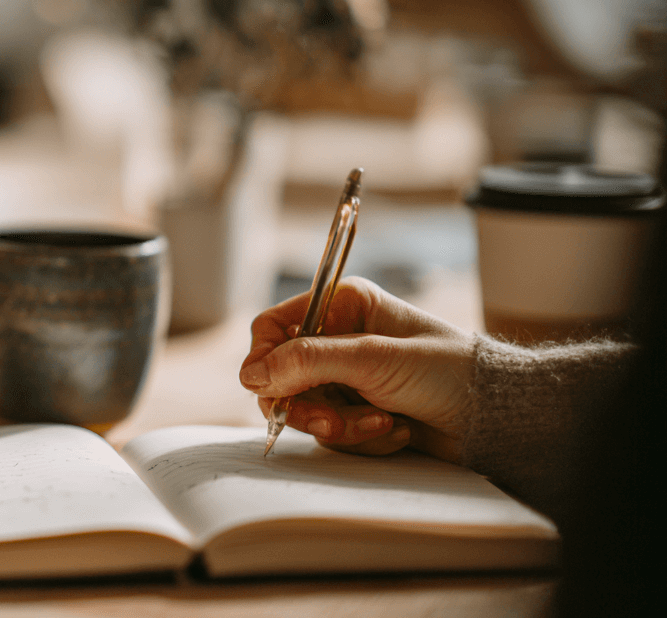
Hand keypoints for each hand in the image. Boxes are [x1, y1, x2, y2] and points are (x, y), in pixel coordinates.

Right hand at [239, 277, 477, 461]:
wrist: (495, 419)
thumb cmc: (449, 372)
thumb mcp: (373, 360)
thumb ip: (308, 362)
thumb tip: (251, 374)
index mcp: (342, 307)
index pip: (274, 327)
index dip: (264, 358)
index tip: (267, 388)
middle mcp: (339, 340)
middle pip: (282, 376)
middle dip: (308, 405)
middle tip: (332, 420)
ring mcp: (348, 379)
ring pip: (306, 409)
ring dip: (341, 425)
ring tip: (381, 423)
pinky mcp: (359, 412)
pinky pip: (332, 432)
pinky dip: (361, 437)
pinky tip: (395, 429)